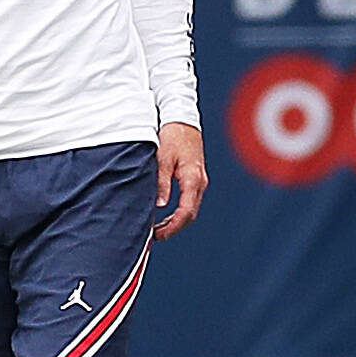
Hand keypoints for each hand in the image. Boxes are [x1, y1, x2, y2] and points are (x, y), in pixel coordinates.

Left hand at [151, 121, 207, 239]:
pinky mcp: (196, 178)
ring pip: (191, 209)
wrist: (182, 119)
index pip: (186, 211)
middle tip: (155, 237)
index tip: (159, 235)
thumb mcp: (162, 158)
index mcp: (193, 179)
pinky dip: (179, 211)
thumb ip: (162, 182)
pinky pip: (190, 201)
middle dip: (174, 228)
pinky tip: (165, 215)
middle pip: (190, 214)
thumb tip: (160, 206)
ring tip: (158, 230)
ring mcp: (200, 180)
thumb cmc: (171, 136)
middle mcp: (200, 182)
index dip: (173, 227)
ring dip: (176, 221)